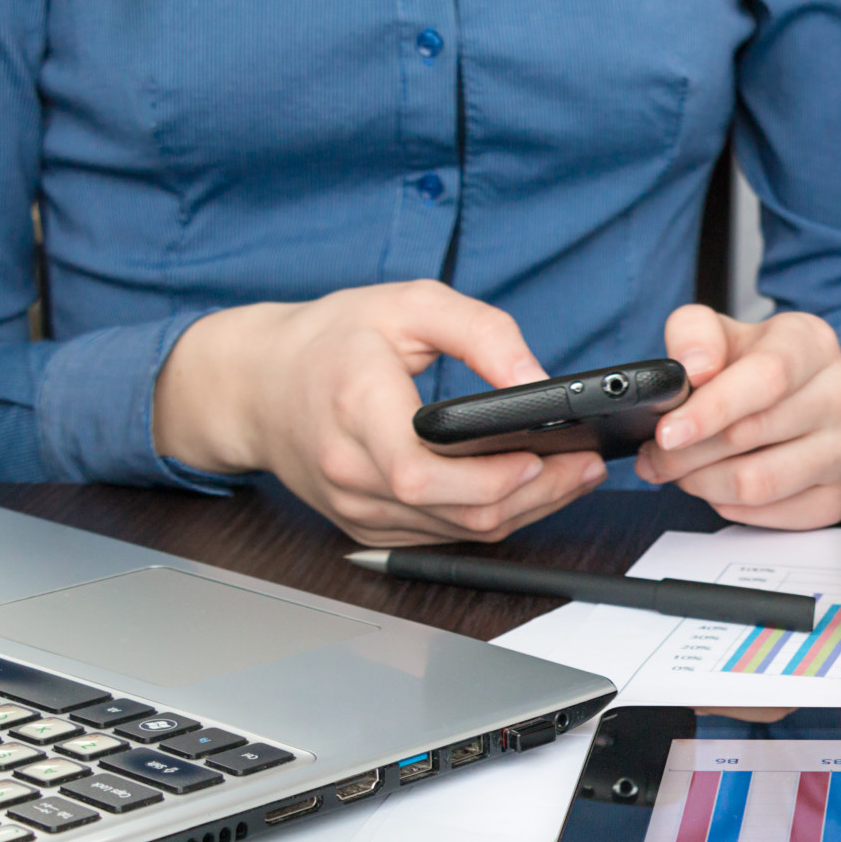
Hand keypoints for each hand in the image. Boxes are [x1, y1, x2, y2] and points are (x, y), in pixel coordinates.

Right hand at [153, 281, 605, 544]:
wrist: (254, 384)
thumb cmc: (330, 340)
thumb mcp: (407, 305)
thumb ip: (480, 331)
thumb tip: (536, 377)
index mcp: (355, 408)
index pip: (423, 473)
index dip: (490, 477)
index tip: (541, 455)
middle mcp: (351, 469)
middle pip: (456, 512)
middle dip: (535, 494)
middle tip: (585, 465)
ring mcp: (357, 506)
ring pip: (459, 533)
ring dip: (525, 509)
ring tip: (572, 474)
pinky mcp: (367, 525)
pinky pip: (444, 536)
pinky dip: (492, 517)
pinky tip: (528, 489)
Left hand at [635, 306, 840, 528]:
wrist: (796, 396)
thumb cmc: (752, 367)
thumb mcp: (719, 333)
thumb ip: (694, 333)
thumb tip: (694, 369)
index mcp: (812, 343)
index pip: (766, 378)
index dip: (711, 409)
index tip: (667, 433)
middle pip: (750, 436)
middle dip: (685, 453)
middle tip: (655, 456)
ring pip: (756, 484)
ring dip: (701, 483)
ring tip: (681, 470)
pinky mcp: (838, 495)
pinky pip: (766, 514)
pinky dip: (727, 504)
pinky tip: (717, 483)